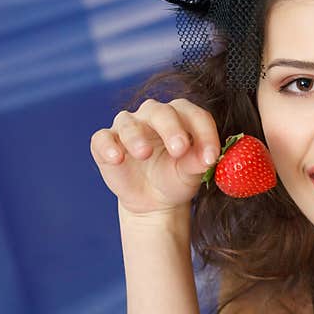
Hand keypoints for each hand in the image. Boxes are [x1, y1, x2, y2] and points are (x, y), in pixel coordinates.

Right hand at [90, 98, 219, 215]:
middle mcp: (153, 114)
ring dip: (136, 137)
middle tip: (179, 149)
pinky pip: (102, 138)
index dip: (205, 134)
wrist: (153, 201)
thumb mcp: (190, 174)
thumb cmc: (176, 178)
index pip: (195, 115)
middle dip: (171, 129)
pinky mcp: (105, 143)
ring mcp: (128, 127)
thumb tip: (207, 159)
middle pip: (161, 112)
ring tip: (144, 154)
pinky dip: (108, 146)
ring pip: (129, 122)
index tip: (211, 157)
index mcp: (181, 116)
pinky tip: (116, 158)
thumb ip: (198, 163)